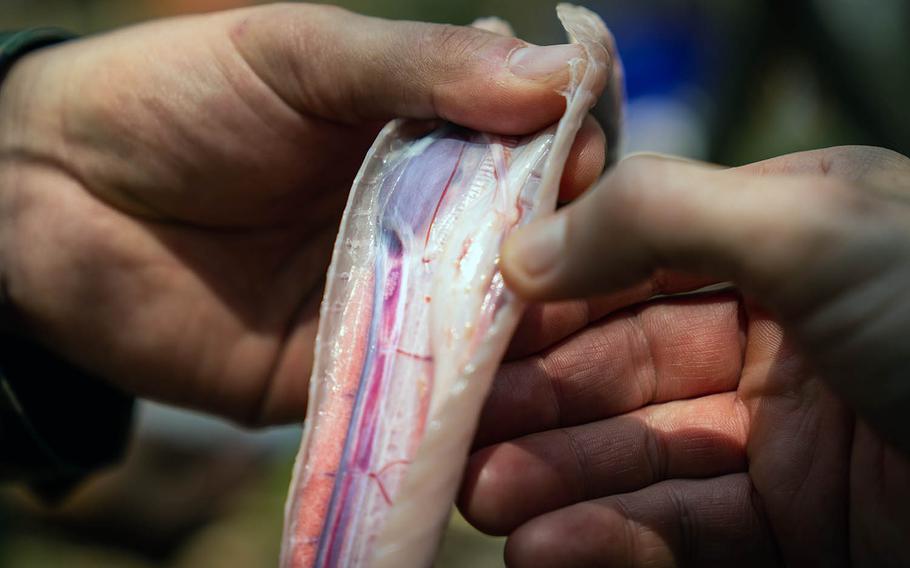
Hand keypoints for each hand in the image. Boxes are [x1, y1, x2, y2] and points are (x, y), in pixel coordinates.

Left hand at [0, 3, 606, 424]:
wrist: (49, 200)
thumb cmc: (176, 100)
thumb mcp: (301, 55)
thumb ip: (422, 66)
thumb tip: (562, 71)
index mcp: (427, 132)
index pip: (536, 141)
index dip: (573, 147)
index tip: (585, 155)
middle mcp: (428, 219)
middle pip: (530, 238)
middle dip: (562, 247)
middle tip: (577, 252)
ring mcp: (395, 299)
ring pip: (492, 319)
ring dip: (527, 325)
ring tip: (545, 321)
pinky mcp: (353, 370)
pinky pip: (425, 385)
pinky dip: (465, 388)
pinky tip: (499, 385)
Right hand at [460, 146, 909, 565]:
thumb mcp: (815, 228)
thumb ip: (659, 214)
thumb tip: (521, 251)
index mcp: (782, 239)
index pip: (634, 264)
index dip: (549, 299)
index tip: (470, 332)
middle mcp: (778, 330)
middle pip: (623, 367)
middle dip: (537, 402)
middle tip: (459, 433)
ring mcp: (784, 435)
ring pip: (642, 454)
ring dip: (556, 478)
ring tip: (482, 497)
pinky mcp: (797, 524)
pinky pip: (687, 530)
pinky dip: (612, 540)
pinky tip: (543, 548)